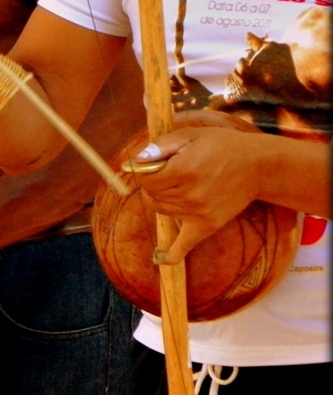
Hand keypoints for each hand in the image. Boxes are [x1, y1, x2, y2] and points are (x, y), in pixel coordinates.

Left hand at [132, 127, 263, 264]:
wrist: (258, 165)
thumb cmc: (223, 146)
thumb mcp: (191, 135)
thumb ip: (161, 145)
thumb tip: (137, 160)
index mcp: (183, 170)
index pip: (146, 180)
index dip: (147, 172)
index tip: (156, 166)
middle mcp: (189, 194)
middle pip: (152, 195)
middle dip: (156, 184)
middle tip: (174, 174)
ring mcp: (197, 212)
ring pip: (162, 211)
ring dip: (165, 200)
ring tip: (185, 186)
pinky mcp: (207, 225)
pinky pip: (184, 244)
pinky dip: (172, 253)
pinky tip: (162, 259)